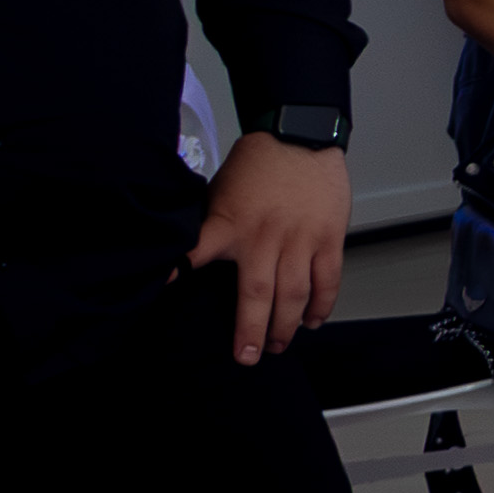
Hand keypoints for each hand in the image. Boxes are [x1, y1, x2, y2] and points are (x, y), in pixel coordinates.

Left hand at [191, 133, 349, 364]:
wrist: (298, 136)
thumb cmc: (258, 164)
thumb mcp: (219, 193)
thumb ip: (211, 227)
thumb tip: (194, 258)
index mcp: (230, 224)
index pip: (196, 252)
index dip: (177, 272)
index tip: (164, 291)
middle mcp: (264, 237)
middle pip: (258, 294)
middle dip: (252, 331)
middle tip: (249, 356)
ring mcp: (300, 240)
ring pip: (295, 294)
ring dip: (286, 325)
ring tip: (279, 344)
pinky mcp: (328, 238)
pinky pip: (328, 280)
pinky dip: (321, 304)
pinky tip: (313, 320)